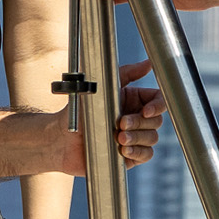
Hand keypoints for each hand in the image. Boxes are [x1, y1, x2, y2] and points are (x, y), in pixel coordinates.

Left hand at [46, 65, 167, 170]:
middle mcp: (135, 118)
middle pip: (156, 121)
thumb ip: (128, 73)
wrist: (61, 140)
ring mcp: (133, 137)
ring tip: (119, 139)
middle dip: (139, 124)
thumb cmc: (78, 111)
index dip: (157, 106)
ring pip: (152, 138)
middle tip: (120, 124)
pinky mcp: (129, 155)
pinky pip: (145, 154)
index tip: (146, 111)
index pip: (158, 100)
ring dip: (137, 138)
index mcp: (133, 100)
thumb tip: (149, 63)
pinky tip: (123, 150)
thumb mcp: (101, 86)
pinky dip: (137, 152)